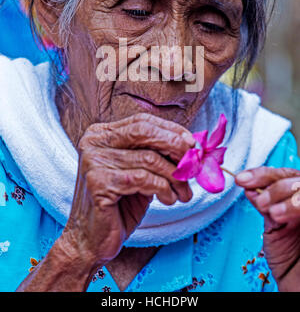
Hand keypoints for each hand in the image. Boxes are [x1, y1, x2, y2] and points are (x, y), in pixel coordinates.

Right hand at [60, 112, 194, 274]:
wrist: (90, 239)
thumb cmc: (119, 205)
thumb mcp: (140, 172)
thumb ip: (156, 154)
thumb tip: (190, 144)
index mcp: (102, 134)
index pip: (141, 121)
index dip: (170, 130)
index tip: (191, 143)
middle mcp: (94, 142)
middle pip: (144, 132)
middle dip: (175, 146)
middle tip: (192, 164)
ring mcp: (93, 161)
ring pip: (149, 158)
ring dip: (174, 177)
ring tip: (182, 192)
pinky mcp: (98, 183)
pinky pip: (143, 179)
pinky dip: (163, 188)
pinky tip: (168, 199)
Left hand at [236, 167, 299, 291]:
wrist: (298, 281)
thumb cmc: (289, 254)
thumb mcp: (273, 224)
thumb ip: (264, 203)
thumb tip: (247, 185)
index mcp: (295, 194)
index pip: (283, 174)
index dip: (262, 174)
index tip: (241, 179)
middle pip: (295, 179)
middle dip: (274, 186)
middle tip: (259, 201)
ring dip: (284, 196)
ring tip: (271, 212)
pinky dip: (293, 206)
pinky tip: (279, 214)